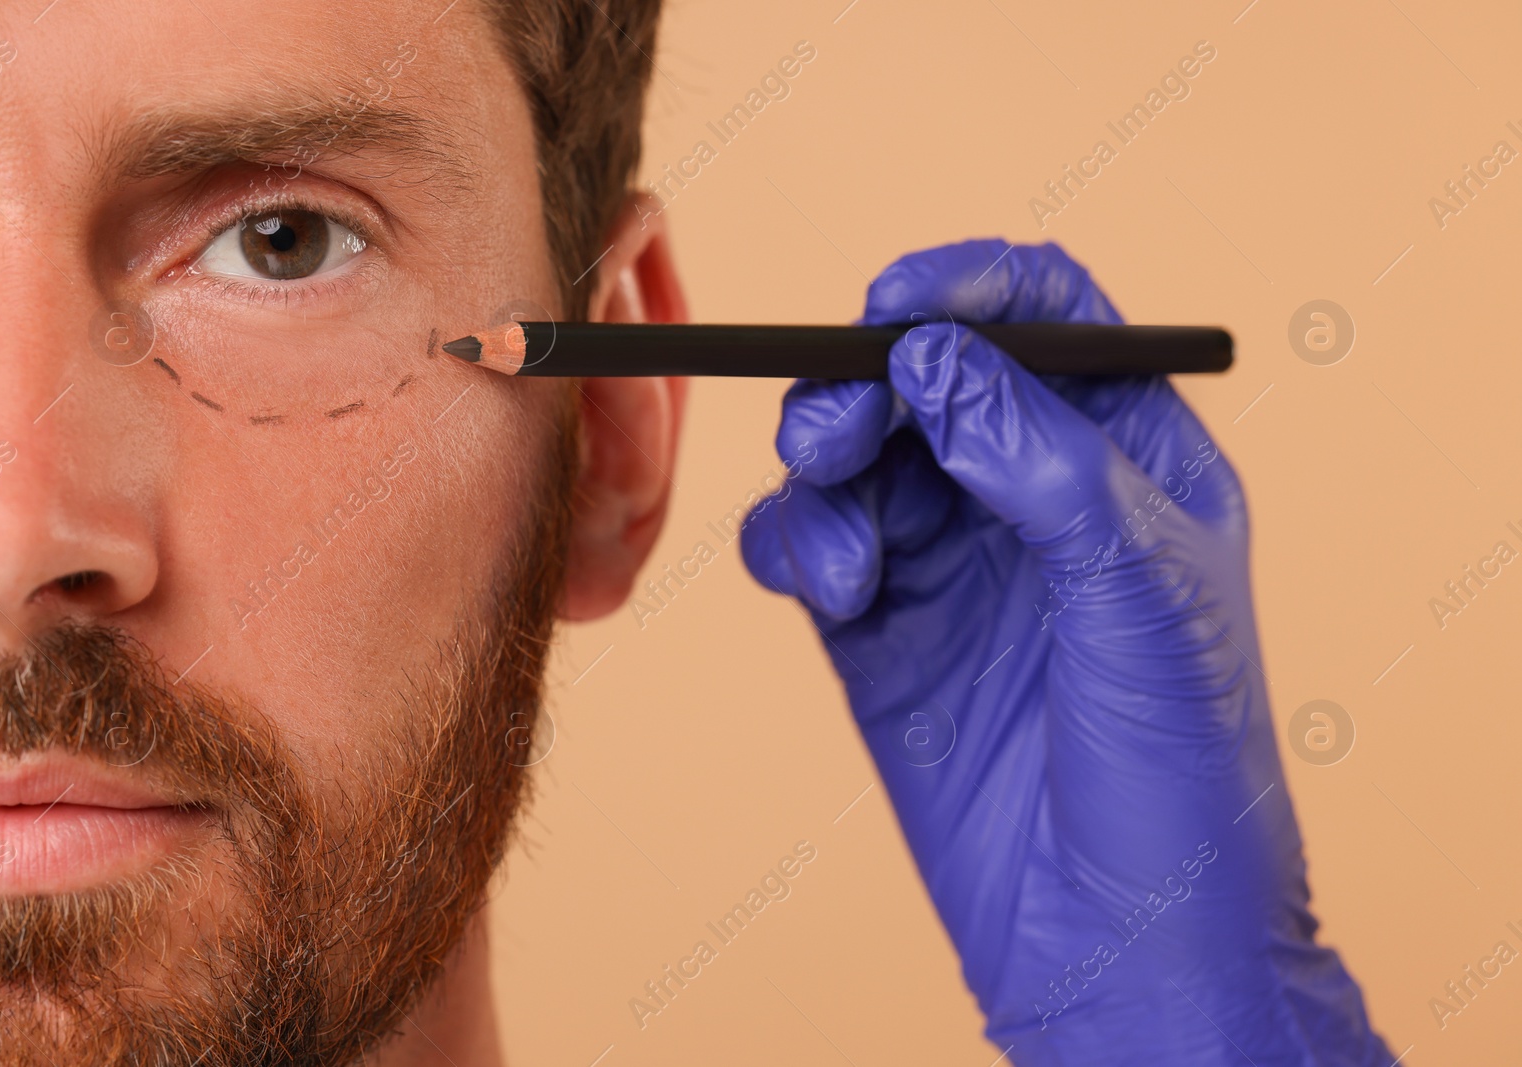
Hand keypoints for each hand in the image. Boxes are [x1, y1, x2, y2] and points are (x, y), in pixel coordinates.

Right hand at [741, 240, 1393, 1064]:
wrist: (1117, 934)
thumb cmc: (1181, 766)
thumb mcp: (1142, 590)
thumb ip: (1041, 459)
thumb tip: (939, 357)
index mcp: (1127, 457)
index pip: (1047, 319)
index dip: (970, 287)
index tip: (899, 303)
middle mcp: (1031, 494)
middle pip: (923, 377)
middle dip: (866, 387)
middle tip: (843, 433)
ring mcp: (951, 560)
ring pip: (853, 454)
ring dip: (824, 469)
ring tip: (848, 553)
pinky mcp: (880, 629)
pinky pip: (811, 543)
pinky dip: (798, 544)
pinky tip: (834, 591)